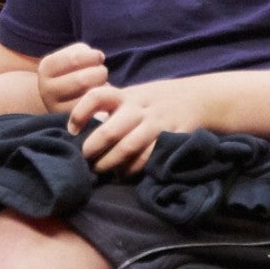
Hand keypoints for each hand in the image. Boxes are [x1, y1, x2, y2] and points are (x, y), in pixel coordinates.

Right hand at [35, 42, 109, 111]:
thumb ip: (84, 53)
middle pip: (83, 80)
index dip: (93, 56)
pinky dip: (101, 102)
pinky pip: (92, 111)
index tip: (98, 58)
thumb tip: (99, 58)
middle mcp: (45, 90)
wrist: (63, 96)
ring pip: (87, 96)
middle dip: (99, 73)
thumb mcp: (73, 55)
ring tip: (101, 84)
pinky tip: (99, 98)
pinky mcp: (69, 123)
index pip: (75, 58)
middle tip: (102, 73)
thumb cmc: (75, 70)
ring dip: (101, 88)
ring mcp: (55, 108)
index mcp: (46, 67)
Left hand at [66, 79, 207, 174]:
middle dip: (93, 148)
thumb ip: (111, 106)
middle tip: (85, 159)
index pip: (98, 96)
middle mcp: (140, 108)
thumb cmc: (155, 100)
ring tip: (100, 170)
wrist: (197, 99)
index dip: (81, 112)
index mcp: (127, 96)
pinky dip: (133, 168)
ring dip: (111, 162)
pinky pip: (148, 157)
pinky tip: (124, 173)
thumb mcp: (133, 95)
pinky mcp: (170, 138)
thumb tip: (78, 128)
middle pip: (111, 129)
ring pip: (128, 147)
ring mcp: (156, 124)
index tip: (72, 129)